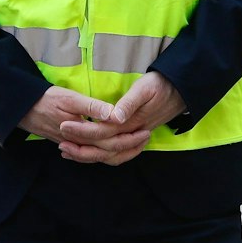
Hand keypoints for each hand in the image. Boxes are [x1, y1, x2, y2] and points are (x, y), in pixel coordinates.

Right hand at [19, 87, 149, 165]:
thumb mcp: (68, 98)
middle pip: (108, 152)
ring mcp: (73, 146)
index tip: (145, 130)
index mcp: (83, 133)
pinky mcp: (68, 144)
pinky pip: (89, 155)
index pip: (112, 141)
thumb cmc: (44, 100)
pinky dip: (102, 155)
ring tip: (134, 145)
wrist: (20, 109)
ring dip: (118, 152)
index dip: (130, 138)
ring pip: (99, 157)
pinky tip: (108, 151)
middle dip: (129, 146)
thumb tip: (115, 114)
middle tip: (146, 137)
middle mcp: (79, 144)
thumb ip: (92, 107)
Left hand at [56, 72, 183, 165]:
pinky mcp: (135, 138)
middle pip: (104, 149)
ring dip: (88, 156)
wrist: (181, 91)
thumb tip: (115, 117)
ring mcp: (135, 138)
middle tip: (60, 143)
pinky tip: (86, 152)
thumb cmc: (160, 86)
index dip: (82, 131)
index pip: (103, 132)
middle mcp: (133, 134)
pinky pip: (117, 154)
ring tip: (67, 151)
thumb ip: (129, 103)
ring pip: (110, 156)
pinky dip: (101, 156)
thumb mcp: (145, 89)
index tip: (63, 126)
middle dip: (81, 148)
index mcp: (132, 123)